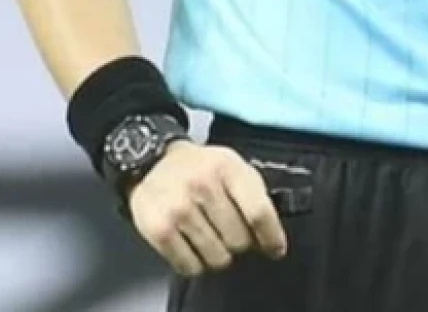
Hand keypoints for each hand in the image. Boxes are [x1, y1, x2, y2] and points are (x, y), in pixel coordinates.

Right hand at [129, 141, 287, 276]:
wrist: (151, 162)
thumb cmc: (200, 168)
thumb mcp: (234, 167)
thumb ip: (255, 195)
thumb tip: (271, 234)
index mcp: (228, 168)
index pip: (258, 212)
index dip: (271, 237)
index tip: (276, 249)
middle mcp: (203, 186)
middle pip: (239, 239)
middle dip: (241, 244)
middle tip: (232, 235)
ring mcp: (179, 209)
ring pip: (217, 257)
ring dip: (219, 256)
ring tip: (211, 239)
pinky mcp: (159, 229)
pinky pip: (190, 266)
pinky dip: (196, 264)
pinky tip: (194, 248)